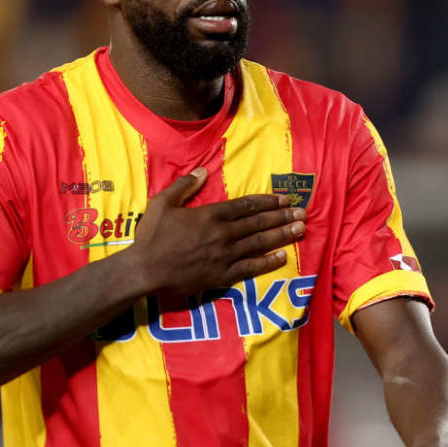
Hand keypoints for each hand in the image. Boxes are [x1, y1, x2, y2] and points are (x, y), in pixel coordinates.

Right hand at [126, 167, 304, 297]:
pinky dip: (267, 262)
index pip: (245, 206)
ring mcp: (224, 256)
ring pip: (259, 243)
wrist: (144, 270)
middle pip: (258, 223)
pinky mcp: (222, 275)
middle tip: (302, 213)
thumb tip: (203, 171)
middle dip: (282, 217)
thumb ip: (184, 186)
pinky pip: (250, 267)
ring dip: (281, 235)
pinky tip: (282, 256)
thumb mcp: (163, 203)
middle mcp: (222, 234)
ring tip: (300, 229)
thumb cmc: (151, 236)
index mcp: (210, 215)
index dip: (267, 201)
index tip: (284, 198)